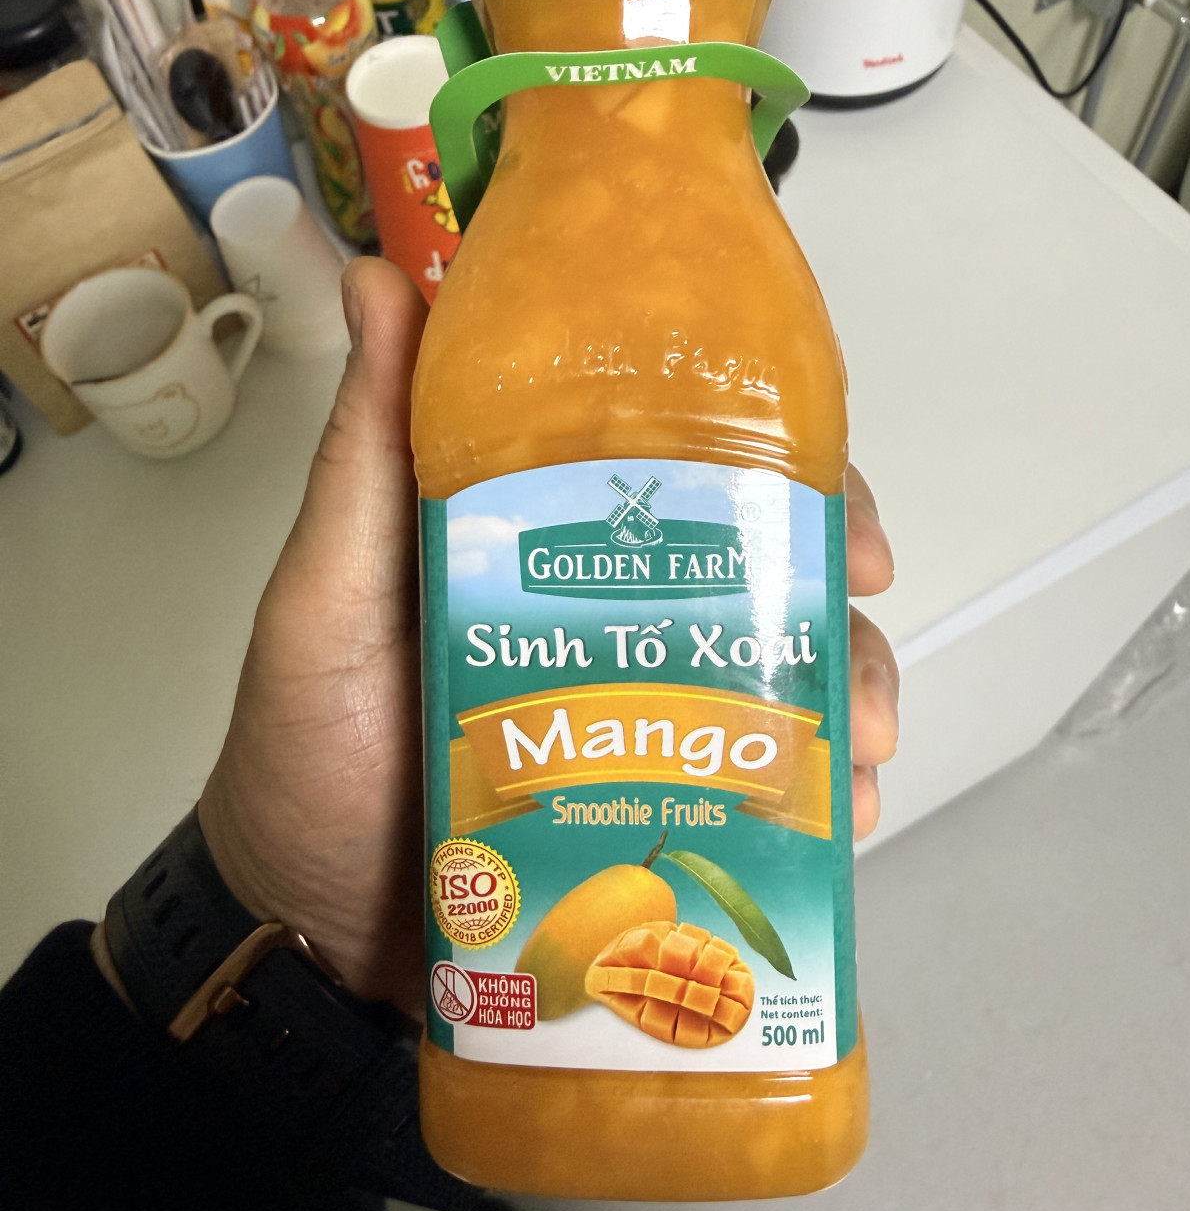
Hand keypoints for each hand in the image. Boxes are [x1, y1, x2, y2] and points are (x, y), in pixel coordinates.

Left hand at [195, 258, 898, 1016]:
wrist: (305, 933)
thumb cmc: (304, 752)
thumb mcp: (329, 591)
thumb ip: (366, 453)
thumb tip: (382, 277)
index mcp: (547, 540)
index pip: (682, 467)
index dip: (775, 464)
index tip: (830, 497)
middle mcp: (608, 615)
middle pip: (759, 566)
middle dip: (833, 584)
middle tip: (865, 613)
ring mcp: (635, 714)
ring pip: (778, 675)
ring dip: (845, 693)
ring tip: (861, 750)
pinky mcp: (648, 803)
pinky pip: (756, 786)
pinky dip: (813, 798)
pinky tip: (842, 817)